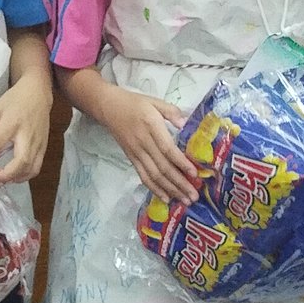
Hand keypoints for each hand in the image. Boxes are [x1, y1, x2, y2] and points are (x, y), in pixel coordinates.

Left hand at [0, 72, 51, 182]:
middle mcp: (27, 136)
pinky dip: (24, 176)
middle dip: (5, 175)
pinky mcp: (44, 148)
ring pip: (30, 168)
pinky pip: (36, 167)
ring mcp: (38, 143)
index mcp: (12, 123)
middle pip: (20, 161)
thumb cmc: (14, 100)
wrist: (38, 93)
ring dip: (14, 178)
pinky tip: (12, 176)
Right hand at [94, 81, 197, 204]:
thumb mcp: (155, 102)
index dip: (181, 163)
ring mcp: (136, 153)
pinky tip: (166, 198)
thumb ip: (171, 111)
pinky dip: (155, 189)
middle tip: (193, 196)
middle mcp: (143, 143)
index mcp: (151, 126)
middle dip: (179, 183)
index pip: (167, 149)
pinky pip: (143, 176)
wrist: (109, 108)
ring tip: (184, 200)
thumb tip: (185, 124)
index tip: (194, 174)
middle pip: (162, 167)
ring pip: (154, 175)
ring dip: (170, 190)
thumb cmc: (135, 104)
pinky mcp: (131, 159)